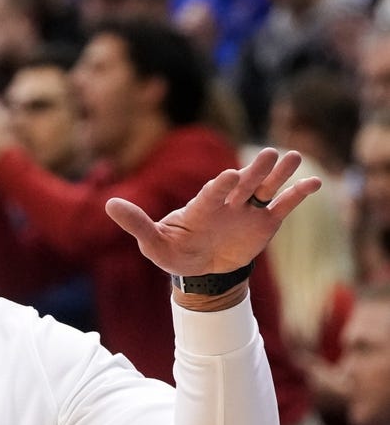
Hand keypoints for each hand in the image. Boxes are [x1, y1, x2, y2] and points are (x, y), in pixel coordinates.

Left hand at [104, 148, 320, 275]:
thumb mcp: (153, 242)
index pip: (211, 193)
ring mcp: (247, 210)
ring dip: (279, 174)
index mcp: (201, 206)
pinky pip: (283, 206)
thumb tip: (108, 204)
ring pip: (266, 188)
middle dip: (255, 171)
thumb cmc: (174, 252)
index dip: (219, 186)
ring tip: (293, 157)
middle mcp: (227, 202)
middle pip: (243, 183)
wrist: (199, 271)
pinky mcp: (265, 223)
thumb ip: (137, 223)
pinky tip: (315, 183)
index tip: (227, 178)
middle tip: (270, 154)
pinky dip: (298, 195)